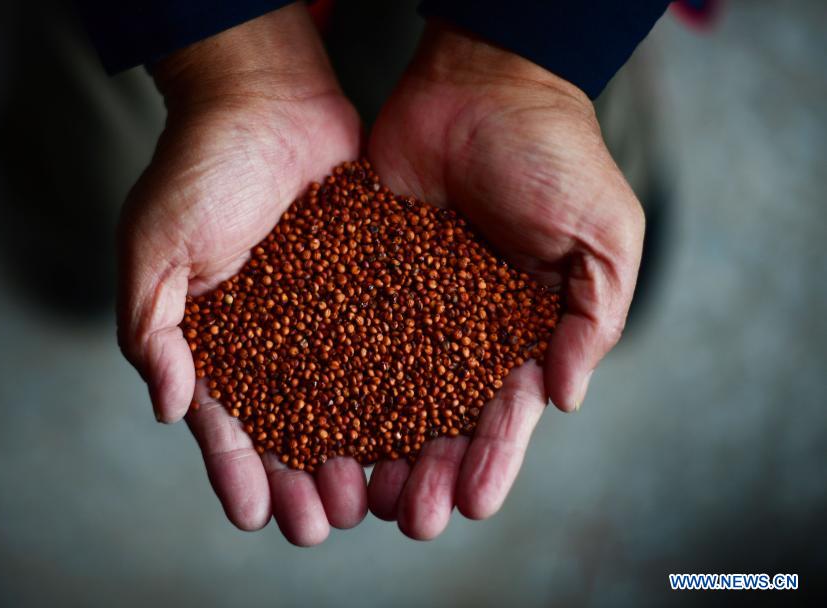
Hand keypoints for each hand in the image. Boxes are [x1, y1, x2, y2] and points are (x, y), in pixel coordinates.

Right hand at [117, 4, 365, 544]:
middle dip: (306, 477)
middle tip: (327, 523)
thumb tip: (167, 407)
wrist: (267, 98)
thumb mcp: (153, 247)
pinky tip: (421, 428)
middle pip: (290, 425)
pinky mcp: (370, 287)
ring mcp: (324, 315)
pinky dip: (403, 390)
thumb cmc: (200, 167)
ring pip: (346, 400)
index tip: (256, 516)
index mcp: (214, 338)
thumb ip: (151, 327)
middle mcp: (273, 337)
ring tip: (380, 497)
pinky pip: (388, 346)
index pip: (224, 420)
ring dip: (360, 452)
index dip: (237, 471)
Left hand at [366, 23, 644, 538]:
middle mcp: (462, 329)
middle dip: (426, 470)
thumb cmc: (554, 154)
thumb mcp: (603, 234)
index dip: (491, 459)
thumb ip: (594, 316)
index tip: (469, 503)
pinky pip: (344, 333)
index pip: (506, 411)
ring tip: (357, 496)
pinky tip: (310, 423)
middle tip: (406, 520)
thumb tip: (565, 399)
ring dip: (375, 447)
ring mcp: (410, 305)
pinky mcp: (362, 274)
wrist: (481, 83)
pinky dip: (329, 380)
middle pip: (441, 416)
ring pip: (387, 390)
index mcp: (523, 329)